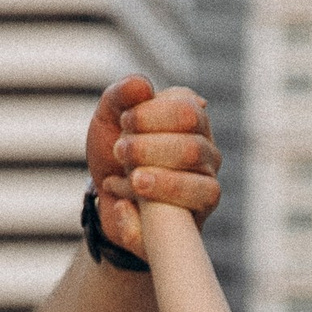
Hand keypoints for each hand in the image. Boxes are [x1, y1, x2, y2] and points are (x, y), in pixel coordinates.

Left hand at [87, 77, 220, 256]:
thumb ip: (122, 94)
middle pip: (193, 148)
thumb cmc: (114, 150)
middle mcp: (206, 154)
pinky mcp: (194, 224)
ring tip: (128, 178)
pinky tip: (123, 203)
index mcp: (192, 121)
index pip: (188, 111)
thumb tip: (143, 86)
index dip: (152, 115)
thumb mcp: (109, 116)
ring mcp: (206, 189)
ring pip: (197, 187)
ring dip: (154, 181)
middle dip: (149, 149)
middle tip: (120, 150)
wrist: (105, 197)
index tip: (124, 120)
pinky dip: (144, 213)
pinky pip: (181, 221)